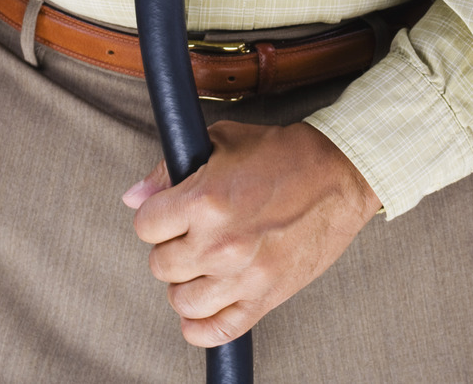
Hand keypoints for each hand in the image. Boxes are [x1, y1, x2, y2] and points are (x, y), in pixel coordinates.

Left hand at [123, 121, 381, 345]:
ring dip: (185, 284)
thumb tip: (134, 196)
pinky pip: (215, 331)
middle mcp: (219, 243)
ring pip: (181, 301)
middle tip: (191, 234)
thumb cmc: (283, 154)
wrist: (339, 173)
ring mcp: (242, 275)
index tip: (168, 213)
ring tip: (201, 265)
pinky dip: (200, 327)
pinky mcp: (265, 297)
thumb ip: (170, 170)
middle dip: (171, 247)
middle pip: (160, 265)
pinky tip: (204, 307)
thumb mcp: (222, 141)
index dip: (155, 216)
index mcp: (204, 199)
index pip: (145, 225)